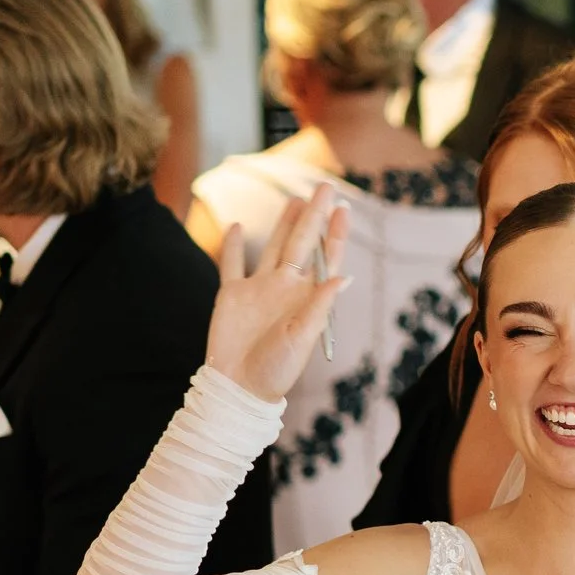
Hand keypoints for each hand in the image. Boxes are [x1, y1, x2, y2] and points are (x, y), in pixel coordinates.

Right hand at [207, 186, 350, 401]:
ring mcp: (258, 289)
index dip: (334, 233)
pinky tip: (237, 226)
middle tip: (324, 186)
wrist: (239, 387)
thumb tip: (343, 276)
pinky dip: (234, 246)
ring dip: (283, 224)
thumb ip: (320, 306)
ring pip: (273, 247)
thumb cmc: (277, 369)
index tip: (343, 208)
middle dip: (312, 215)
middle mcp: (285, 288)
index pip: (325, 258)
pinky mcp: (231, 296)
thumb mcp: (302, 338)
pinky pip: (232, 265)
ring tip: (294, 200)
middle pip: (301, 243)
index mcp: (306, 297)